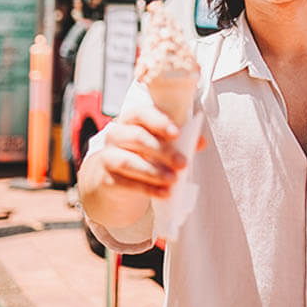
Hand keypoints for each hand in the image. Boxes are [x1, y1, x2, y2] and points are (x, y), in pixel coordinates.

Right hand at [79, 105, 207, 227]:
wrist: (113, 179)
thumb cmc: (140, 155)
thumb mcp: (158, 146)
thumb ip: (179, 142)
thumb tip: (200, 141)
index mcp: (130, 121)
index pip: (140, 114)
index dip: (158, 122)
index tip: (176, 133)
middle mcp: (116, 135)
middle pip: (136, 137)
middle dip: (162, 151)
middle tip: (182, 163)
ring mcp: (108, 157)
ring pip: (129, 161)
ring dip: (154, 171)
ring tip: (173, 180)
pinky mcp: (106, 178)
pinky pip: (126, 183)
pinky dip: (148, 189)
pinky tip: (164, 193)